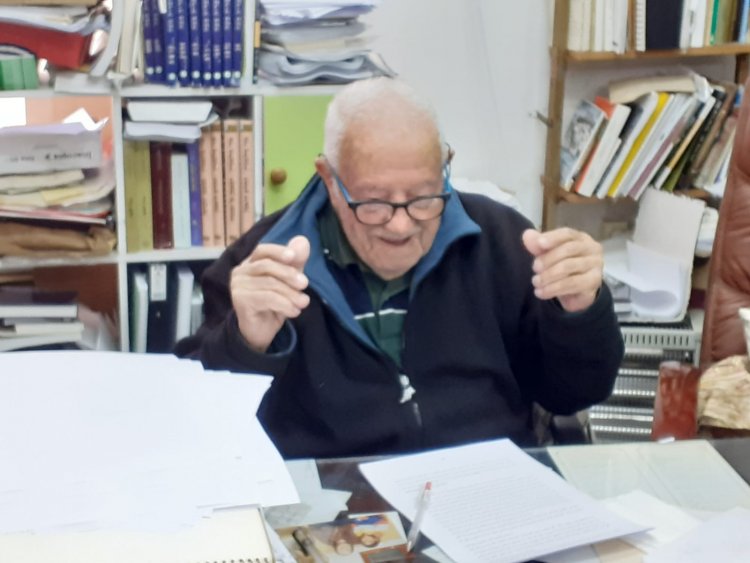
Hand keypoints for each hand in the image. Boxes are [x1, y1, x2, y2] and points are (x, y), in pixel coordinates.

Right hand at [230, 235, 310, 352]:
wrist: (260, 332)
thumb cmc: (273, 304)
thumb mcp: (288, 282)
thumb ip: (295, 262)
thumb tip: (303, 240)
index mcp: (251, 263)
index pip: (263, 250)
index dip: (278, 251)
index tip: (294, 257)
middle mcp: (240, 272)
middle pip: (267, 266)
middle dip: (289, 274)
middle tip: (305, 284)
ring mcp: (238, 286)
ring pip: (269, 283)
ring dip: (290, 293)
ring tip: (303, 302)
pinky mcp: (240, 301)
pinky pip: (267, 298)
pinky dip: (284, 304)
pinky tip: (294, 312)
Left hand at [522, 227, 602, 312]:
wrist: (576, 293)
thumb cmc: (562, 267)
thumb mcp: (548, 255)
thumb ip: (538, 246)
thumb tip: (527, 235)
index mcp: (581, 238)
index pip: (567, 233)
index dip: (553, 237)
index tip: (539, 243)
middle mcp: (592, 249)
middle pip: (569, 249)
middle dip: (548, 258)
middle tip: (534, 268)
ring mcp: (595, 265)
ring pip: (569, 267)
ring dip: (548, 275)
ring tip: (535, 282)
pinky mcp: (593, 282)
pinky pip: (572, 284)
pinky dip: (554, 288)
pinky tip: (541, 292)